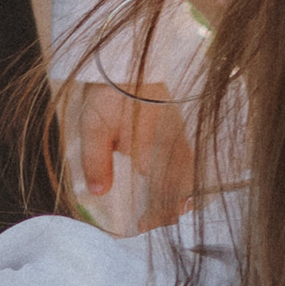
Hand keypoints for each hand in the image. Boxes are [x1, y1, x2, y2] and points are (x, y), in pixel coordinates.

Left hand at [60, 78, 195, 233]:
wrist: (128, 57)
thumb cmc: (110, 92)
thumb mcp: (94, 126)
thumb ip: (96, 161)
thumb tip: (100, 193)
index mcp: (153, 152)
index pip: (162, 196)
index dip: (156, 216)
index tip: (144, 228)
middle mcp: (173, 147)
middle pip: (182, 189)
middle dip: (171, 211)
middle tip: (156, 225)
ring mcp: (181, 135)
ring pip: (190, 175)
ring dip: (180, 195)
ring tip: (169, 211)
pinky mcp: (180, 125)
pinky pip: (190, 159)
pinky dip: (186, 177)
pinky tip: (179, 184)